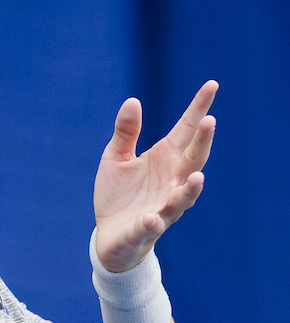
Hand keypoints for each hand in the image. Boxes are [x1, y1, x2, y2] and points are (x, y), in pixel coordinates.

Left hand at [94, 81, 216, 271]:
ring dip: (191, 189)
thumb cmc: (119, 196)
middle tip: (210, 121)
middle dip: (202, 143)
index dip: (199, 108)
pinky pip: (152, 226)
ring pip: (183, 198)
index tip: (212, 85)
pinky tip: (151, 218)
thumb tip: (132, 101)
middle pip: (193, 160)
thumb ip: (126, 133)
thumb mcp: (116, 159)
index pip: (186, 130)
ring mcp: (162, 207)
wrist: (110, 237)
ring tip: (198, 177)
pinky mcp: (145, 230)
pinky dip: (153, 222)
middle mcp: (171, 182)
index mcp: (164, 159)